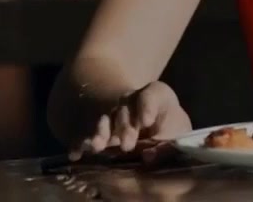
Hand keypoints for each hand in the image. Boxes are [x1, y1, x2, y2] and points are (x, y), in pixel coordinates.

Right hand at [71, 81, 191, 158]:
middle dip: (125, 126)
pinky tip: (76, 154)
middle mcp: (132, 103)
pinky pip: (89, 134)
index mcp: (156, 97)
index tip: (146, 122)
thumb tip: (148, 156)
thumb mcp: (177, 136)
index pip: (151, 95)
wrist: (160, 134)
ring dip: (101, 132)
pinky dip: (81, 144)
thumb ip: (167, 145)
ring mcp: (114, 116)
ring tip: (97, 146)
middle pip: (125, 108)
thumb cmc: (172, 131)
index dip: (147, 107)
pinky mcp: (102, 132)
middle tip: (127, 145)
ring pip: (106, 119)